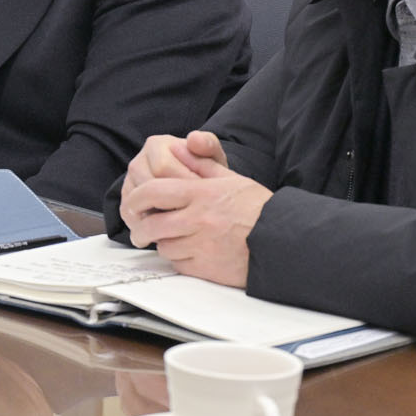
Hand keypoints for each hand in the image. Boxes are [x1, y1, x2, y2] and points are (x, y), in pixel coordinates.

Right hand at [119, 130, 229, 227]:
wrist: (191, 184)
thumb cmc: (201, 171)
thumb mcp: (211, 156)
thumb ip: (208, 144)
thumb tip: (194, 139)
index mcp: (156, 145)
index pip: (163, 167)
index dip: (183, 185)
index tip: (201, 196)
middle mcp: (138, 161)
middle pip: (148, 187)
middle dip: (172, 203)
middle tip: (192, 213)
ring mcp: (129, 182)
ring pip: (137, 203)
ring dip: (159, 216)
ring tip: (182, 224)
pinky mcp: (126, 200)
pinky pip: (130, 215)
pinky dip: (147, 226)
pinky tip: (166, 231)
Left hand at [125, 169, 272, 287]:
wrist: (282, 241)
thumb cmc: (258, 209)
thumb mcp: (232, 178)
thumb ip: (203, 164)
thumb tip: (181, 148)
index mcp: (201, 193)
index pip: (154, 191)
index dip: (136, 198)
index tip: (133, 203)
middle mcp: (198, 219)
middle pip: (151, 224)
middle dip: (140, 228)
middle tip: (139, 230)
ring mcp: (201, 245)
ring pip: (163, 247)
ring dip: (163, 243)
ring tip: (171, 239)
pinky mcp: (206, 268)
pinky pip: (179, 264)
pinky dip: (178, 259)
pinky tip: (188, 252)